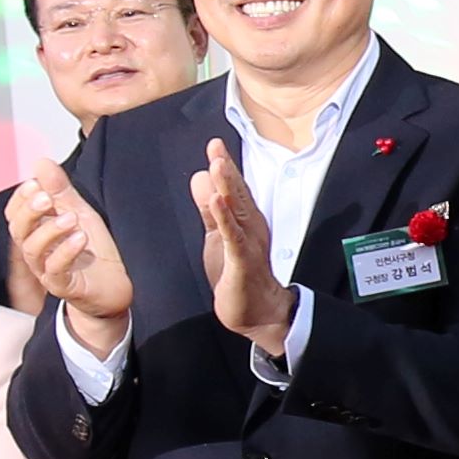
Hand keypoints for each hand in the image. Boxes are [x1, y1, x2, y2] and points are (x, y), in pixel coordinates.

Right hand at [7, 168, 131, 357]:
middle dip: (29, 211)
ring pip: (33, 250)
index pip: (15, 213)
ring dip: (50, 230)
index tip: (34, 183)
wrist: (117, 287)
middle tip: (46, 198)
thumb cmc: (94, 252)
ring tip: (71, 218)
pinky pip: (55, 270)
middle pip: (18, 230)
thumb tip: (41, 162)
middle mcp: (37, 251)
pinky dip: (65, 252)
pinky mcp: (64, 286)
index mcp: (38, 231)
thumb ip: (61, 190)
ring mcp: (48, 270)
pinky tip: (80, 238)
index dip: (21, 198)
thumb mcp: (80, 213)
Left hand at [192, 139, 291, 353]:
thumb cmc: (239, 277)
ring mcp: (247, 243)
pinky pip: (232, 237)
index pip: (234, 189)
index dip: (225, 166)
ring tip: (218, 165)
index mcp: (244, 221)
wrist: (258, 313)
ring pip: (237, 210)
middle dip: (227, 168)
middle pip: (237, 193)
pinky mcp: (241, 261)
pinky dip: (224, 219)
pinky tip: (216, 204)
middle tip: (216, 146)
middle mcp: (250, 228)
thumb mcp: (217, 238)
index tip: (215, 145)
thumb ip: (209, 210)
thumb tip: (200, 180)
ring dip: (228, 186)